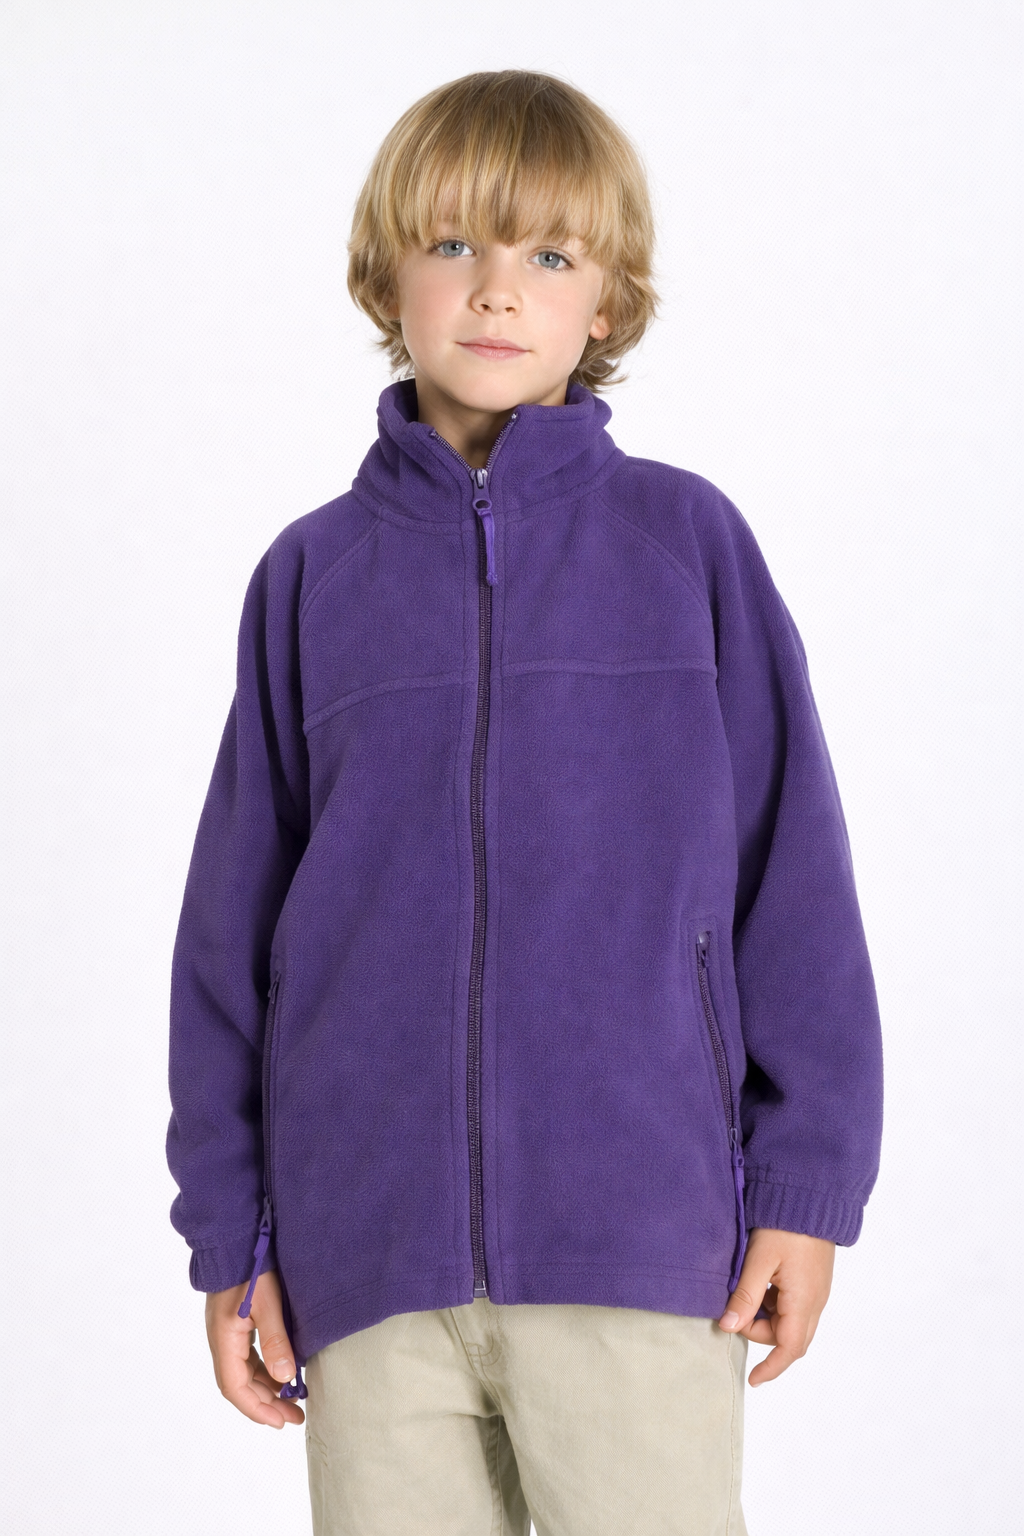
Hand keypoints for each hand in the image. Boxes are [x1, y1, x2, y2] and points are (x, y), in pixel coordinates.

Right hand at [204, 1270, 305, 1427]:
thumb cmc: (251, 1268)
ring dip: (266, 1388)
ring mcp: (226, 1332)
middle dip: (266, 1404)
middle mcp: (221, 1340)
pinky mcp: (234, 1323)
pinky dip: (264, 1369)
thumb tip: (285, 1380)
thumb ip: (276, 1341)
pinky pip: (246, 1357)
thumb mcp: (268, 1304)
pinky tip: (282, 1372)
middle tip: (295, 1417)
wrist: (235, 1237)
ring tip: (292, 1400)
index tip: (281, 1422)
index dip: (257, 1409)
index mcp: (224, 1339)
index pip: (235, 1388)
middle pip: (240, 1384)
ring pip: (243, 1371)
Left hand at [717, 1227, 834, 1385]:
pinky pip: (794, 1305)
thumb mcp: (759, 1260)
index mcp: (804, 1302)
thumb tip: (728, 1327)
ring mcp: (816, 1291)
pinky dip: (774, 1304)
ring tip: (744, 1292)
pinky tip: (759, 1282)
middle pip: (789, 1338)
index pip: (789, 1349)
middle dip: (761, 1334)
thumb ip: (745, 1296)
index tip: (752, 1380)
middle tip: (736, 1314)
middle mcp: (815, 1302)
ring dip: (766, 1317)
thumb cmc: (786, 1225)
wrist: (813, 1196)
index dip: (771, 1368)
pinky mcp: (813, 1280)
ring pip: (790, 1321)